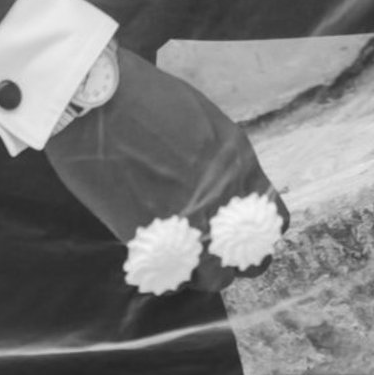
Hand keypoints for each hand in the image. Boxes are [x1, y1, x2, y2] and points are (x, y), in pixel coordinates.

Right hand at [43, 47, 287, 287]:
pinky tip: (158, 256)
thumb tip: (216, 181)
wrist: (99, 102)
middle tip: (216, 250)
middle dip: (236, 259)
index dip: (259, 230)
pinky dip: (168, 273)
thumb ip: (219, 159)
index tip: (243, 230)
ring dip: (203, 272)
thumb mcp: (203, 120)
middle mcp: (222, 202)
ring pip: (213, 278)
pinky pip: (173, 276)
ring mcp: (188, 226)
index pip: (274, 220)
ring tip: (186, 258)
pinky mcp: (151, 242)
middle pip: (250, 260)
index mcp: (239, 166)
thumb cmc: (146, 96)